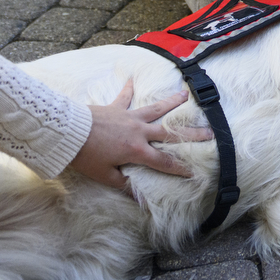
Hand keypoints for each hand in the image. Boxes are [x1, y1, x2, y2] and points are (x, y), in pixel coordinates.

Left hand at [67, 79, 213, 189]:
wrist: (69, 132)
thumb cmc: (86, 156)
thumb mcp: (105, 176)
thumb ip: (125, 185)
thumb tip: (142, 201)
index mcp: (137, 150)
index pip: (164, 161)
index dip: (179, 168)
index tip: (194, 172)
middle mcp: (138, 131)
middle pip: (169, 133)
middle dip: (191, 134)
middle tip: (209, 132)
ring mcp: (128, 116)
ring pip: (155, 109)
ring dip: (171, 102)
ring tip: (185, 95)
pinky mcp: (115, 107)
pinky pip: (125, 97)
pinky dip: (129, 88)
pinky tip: (132, 78)